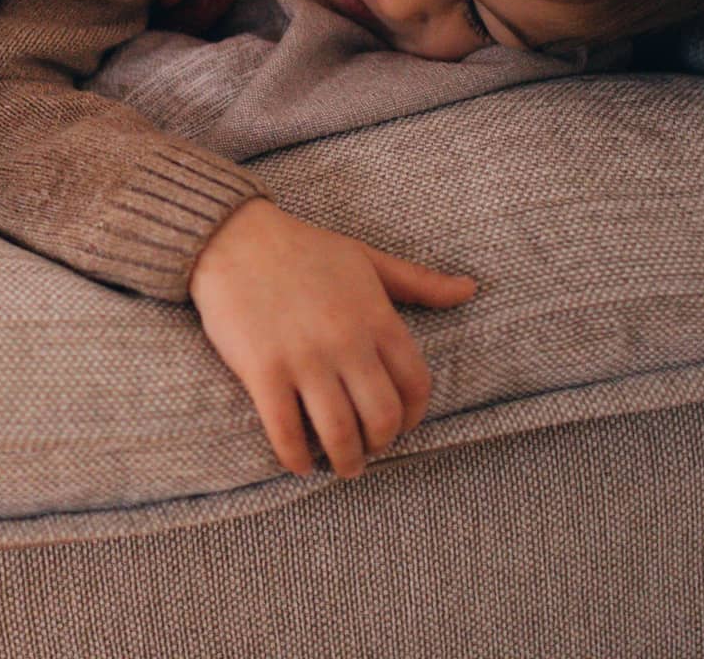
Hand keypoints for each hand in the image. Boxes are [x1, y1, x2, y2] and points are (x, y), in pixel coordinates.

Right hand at [187, 199, 475, 478]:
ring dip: (345, 461)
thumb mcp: (367, 259)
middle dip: (380, 445)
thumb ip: (419, 282)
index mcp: (376, 317)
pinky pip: (287, 431)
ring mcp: (305, 359)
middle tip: (369, 451)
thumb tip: (470, 289)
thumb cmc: (303, 248)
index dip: (414, 416)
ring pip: (339, 433)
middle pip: (382, 417)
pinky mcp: (263, 371)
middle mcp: (347, 342)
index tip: (400, 426)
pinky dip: (296, 458)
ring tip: (341, 465)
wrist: (234, 237)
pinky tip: (300, 463)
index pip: (416, 385)